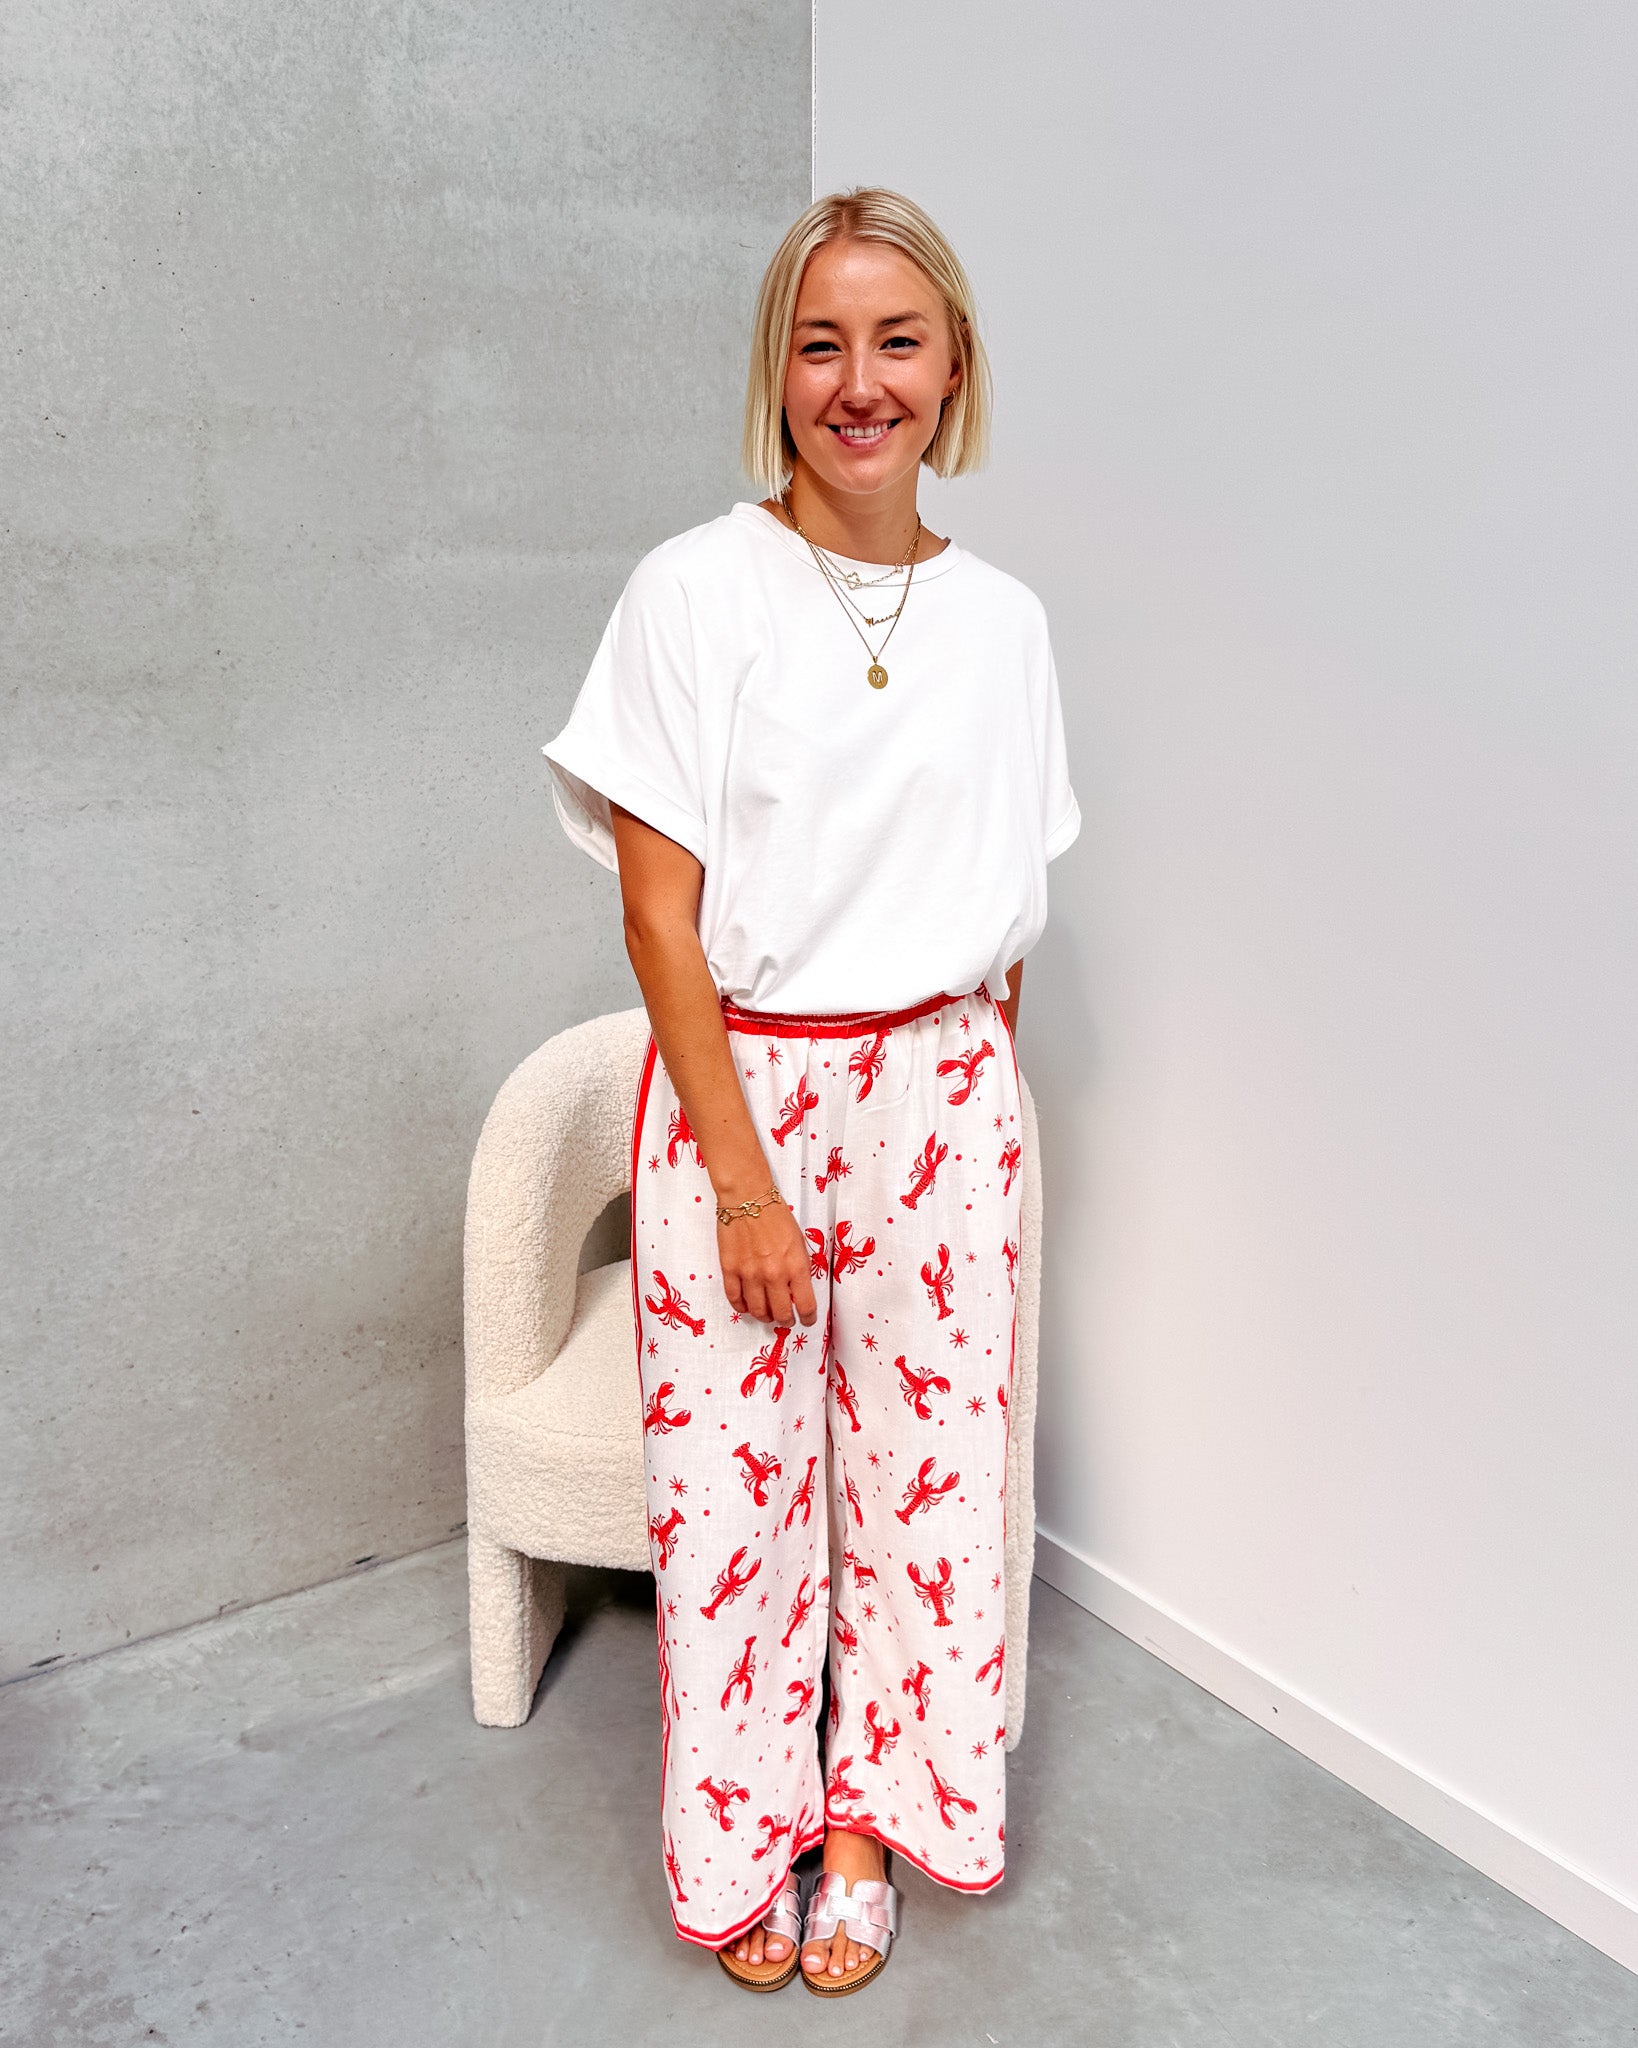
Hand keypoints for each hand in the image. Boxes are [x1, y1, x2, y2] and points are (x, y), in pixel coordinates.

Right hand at [717, 1195, 818, 1327]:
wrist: (748, 1197)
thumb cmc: (776, 1216)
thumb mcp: (799, 1242)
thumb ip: (800, 1268)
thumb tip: (797, 1291)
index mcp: (796, 1266)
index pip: (805, 1305)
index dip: (808, 1318)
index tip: (808, 1320)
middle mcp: (773, 1274)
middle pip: (781, 1313)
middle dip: (786, 1320)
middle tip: (786, 1319)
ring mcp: (749, 1274)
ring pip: (758, 1311)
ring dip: (765, 1316)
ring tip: (768, 1314)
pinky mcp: (730, 1270)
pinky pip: (735, 1299)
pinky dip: (742, 1307)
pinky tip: (747, 1306)